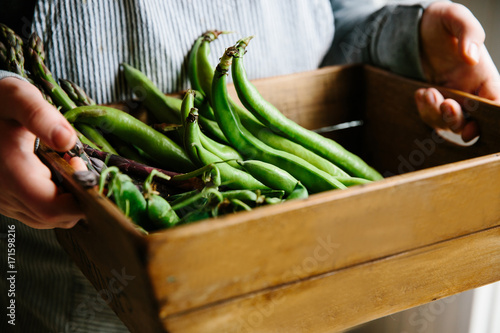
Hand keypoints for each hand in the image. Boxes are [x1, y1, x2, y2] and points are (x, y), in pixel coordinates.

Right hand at [0, 77, 85, 228]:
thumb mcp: (19, 98)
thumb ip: (42, 117)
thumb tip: (67, 140)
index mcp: (10, 171)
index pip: (52, 208)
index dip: (77, 195)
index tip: (78, 164)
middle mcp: (2, 194)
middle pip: (54, 218)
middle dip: (75, 196)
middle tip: (72, 162)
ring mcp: (2, 201)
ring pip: (46, 220)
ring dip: (65, 199)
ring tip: (61, 165)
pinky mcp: (4, 202)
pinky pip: (35, 213)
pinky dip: (52, 200)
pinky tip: (51, 174)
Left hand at [416, 1, 499, 141]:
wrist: (414, 27)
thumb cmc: (440, 21)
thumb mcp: (454, 17)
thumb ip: (468, 32)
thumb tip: (471, 56)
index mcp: (483, 74)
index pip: (495, 101)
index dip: (491, 115)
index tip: (475, 116)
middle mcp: (469, 90)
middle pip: (472, 120)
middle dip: (458, 119)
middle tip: (445, 103)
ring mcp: (451, 97)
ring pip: (449, 123)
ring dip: (436, 114)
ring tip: (426, 91)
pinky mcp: (433, 100)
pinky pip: (431, 117)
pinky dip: (425, 110)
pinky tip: (420, 93)